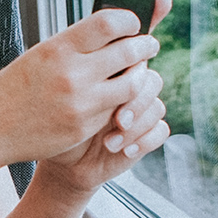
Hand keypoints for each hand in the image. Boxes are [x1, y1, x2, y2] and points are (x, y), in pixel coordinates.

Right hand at [0, 5, 163, 167]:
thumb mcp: (39, 56)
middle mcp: (72, 74)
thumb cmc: (14, 88)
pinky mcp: (84, 127)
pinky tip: (116, 97)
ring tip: (138, 71)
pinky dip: (121, 102)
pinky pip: (116, 110)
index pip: (110, 23)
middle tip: (149, 44)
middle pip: (129, 52)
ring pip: (132, 85)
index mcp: (58, 48)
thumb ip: (75, 45)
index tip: (134, 23)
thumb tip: (113, 30)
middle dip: (145, 46)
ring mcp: (81, 104)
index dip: (130, 20)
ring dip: (140, 76)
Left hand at [41, 63, 169, 192]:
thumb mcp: (63, 99)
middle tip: (118, 119)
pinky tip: (124, 150)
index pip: (134, 58)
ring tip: (109, 143)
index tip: (115, 84)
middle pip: (151, 80)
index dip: (133, 70)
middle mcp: (127, 88)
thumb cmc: (56, 124)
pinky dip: (144, 141)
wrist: (61, 159)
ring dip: (136, 127)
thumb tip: (98, 64)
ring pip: (157, 106)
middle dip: (137, 101)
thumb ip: (84, 79)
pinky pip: (161, 130)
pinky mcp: (145, 134)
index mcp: (110, 71)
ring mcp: (138, 111)